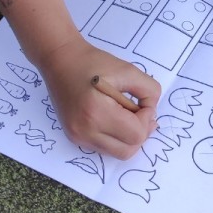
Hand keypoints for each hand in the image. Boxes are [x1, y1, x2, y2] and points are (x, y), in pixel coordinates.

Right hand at [41, 35, 160, 158]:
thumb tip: (151, 113)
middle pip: (128, 150)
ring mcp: (77, 137)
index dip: (146, 118)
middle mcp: (84, 131)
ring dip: (127, 137)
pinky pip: (104, 147)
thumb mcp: (128, 70)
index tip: (142, 101)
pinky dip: (115, 137)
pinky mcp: (74, 137)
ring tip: (125, 114)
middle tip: (138, 110)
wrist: (60, 60)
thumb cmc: (93, 62)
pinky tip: (113, 117)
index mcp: (97, 112)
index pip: (136, 134)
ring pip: (117, 153)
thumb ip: (149, 91)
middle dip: (139, 131)